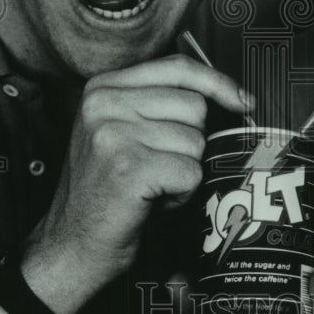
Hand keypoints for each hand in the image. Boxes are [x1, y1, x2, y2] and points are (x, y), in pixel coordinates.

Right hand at [23, 54, 250, 311]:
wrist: (70, 245)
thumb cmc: (106, 191)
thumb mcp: (121, 131)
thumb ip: (159, 104)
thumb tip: (231, 96)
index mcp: (103, 88)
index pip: (177, 68)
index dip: (218, 83)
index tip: (243, 101)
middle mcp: (104, 104)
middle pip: (194, 106)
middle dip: (191, 142)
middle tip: (160, 166)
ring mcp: (114, 134)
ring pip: (196, 142)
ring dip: (185, 171)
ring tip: (152, 185)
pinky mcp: (129, 168)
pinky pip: (191, 172)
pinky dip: (182, 194)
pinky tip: (153, 201)